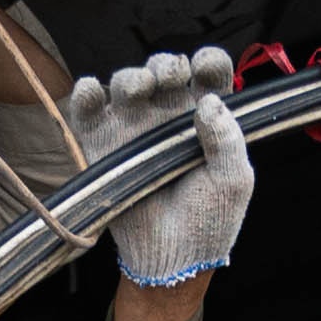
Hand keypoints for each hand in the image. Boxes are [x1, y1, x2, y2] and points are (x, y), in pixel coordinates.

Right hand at [70, 48, 251, 287]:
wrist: (173, 258)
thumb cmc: (210, 220)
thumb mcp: (233, 179)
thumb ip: (228, 139)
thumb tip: (208, 102)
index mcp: (207, 118)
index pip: (208, 75)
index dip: (207, 62)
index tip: (204, 67)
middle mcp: (169, 116)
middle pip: (165, 70)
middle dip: (167, 64)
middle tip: (169, 77)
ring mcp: (134, 128)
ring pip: (127, 82)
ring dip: (132, 75)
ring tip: (139, 87)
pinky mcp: (103, 145)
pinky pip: (89, 110)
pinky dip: (86, 93)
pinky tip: (94, 91)